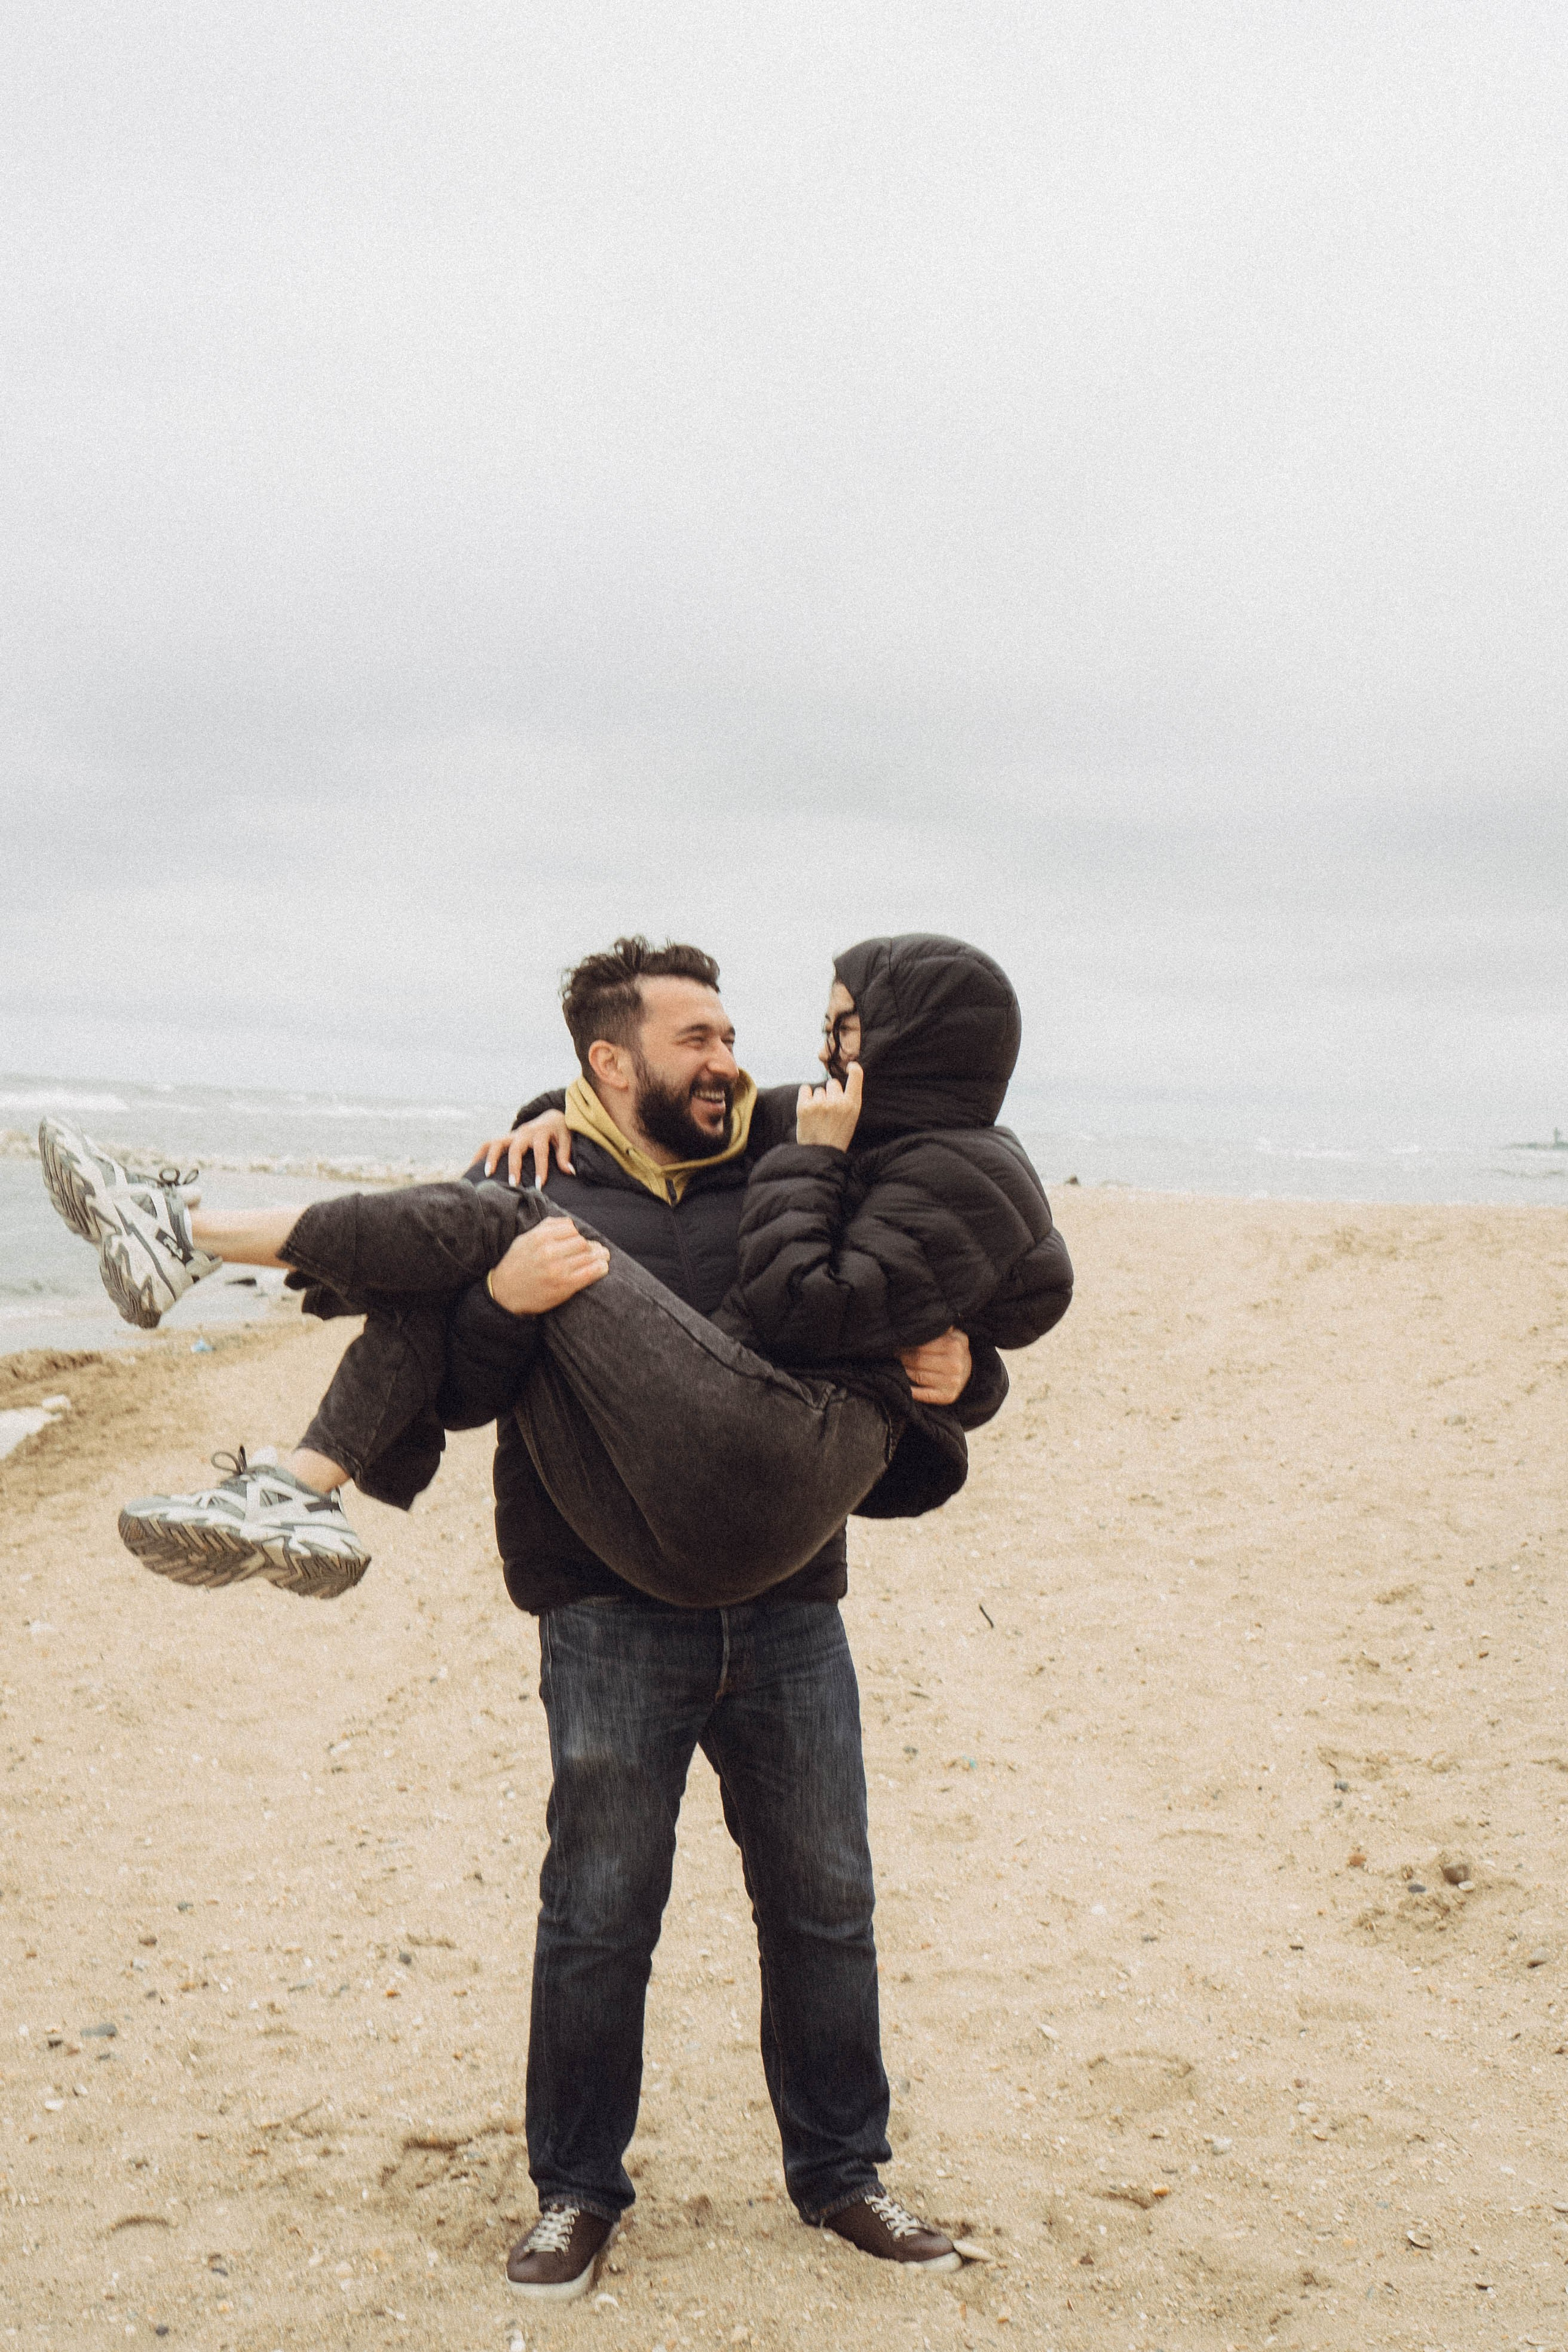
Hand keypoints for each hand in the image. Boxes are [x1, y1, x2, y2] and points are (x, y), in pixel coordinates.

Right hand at [479, 1111, 575, 1185]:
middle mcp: (524, 1133)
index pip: (541, 1152)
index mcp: (541, 1133)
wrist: (550, 1117)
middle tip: (513, 1184)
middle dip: (513, 1166)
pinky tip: (473, 1168)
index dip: (540, 1168)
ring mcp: (512, 1135)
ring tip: (488, 1175)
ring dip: (491, 1158)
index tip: (539, 1185)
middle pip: (516, 1148)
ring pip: (497, 1143)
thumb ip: (565, 1155)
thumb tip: (569, 1172)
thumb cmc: (559, 1132)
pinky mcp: (505, 1138)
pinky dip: (479, 1155)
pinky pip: (488, 1144)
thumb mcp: (566, 1139)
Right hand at [488, 1218, 609, 1314]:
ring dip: (599, 1256)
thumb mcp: (525, 1239)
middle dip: (589, 1246)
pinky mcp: (564, 1286)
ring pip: (588, 1256)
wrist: (504, 1293)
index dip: (577, 1234)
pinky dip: (600, 1269)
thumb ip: (546, 1228)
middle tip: (595, 1250)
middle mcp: (549, 1251)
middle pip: (582, 1242)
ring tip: (603, 1257)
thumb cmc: (516, 1264)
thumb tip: (569, 1223)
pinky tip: (602, 1268)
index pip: (571, 1228)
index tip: (578, 1241)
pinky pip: (590, 1273)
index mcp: (540, 1237)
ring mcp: (557, 1269)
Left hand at [795, 1061, 862, 1150]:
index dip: (853, 1069)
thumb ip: (848, 1100)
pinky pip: (805, 1089)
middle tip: (829, 1111)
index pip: (856, 1077)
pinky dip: (806, 1096)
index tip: (851, 1066)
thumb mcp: (851, 1119)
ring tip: (818, 1116)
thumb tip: (838, 1082)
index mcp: (852, 1105)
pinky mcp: (804, 1106)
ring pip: (819, 1089)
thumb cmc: (836, 1136)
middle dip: (831, 1093)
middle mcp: (837, 1102)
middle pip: (832, 1083)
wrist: (820, 1153)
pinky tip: (808, 1109)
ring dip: (818, 1099)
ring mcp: (820, 1103)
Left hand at [898, 1327, 971, 1405]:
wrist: (969, 1371)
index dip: (906, 1346)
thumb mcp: (952, 1334)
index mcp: (954, 1346)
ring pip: (918, 1376)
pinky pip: (924, 1395)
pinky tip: (904, 1384)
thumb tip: (917, 1326)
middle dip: (903, 1358)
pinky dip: (912, 1391)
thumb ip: (938, 1329)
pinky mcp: (948, 1396)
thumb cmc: (955, 1351)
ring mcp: (952, 1382)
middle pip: (918, 1361)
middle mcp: (955, 1364)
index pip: (922, 1346)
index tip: (898, 1345)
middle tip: (895, 1355)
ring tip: (898, 1366)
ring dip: (904, 1371)